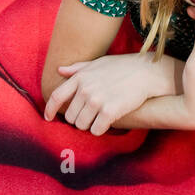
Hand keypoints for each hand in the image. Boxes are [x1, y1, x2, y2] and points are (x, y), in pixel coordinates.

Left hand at [43, 52, 164, 134]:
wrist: (146, 72)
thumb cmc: (122, 67)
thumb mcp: (98, 63)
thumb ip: (77, 68)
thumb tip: (60, 70)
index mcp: (80, 77)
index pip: (56, 97)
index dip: (50, 110)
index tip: (49, 118)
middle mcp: (85, 89)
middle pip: (70, 116)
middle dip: (78, 119)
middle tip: (90, 115)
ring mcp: (97, 100)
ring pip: (82, 125)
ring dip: (89, 125)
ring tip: (99, 118)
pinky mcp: (109, 111)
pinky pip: (96, 130)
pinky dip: (100, 129)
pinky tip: (107, 123)